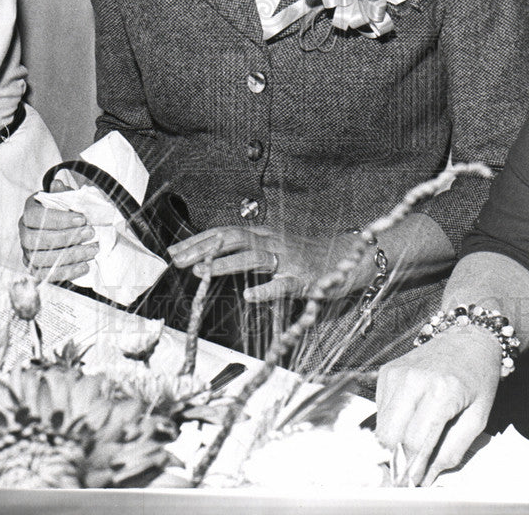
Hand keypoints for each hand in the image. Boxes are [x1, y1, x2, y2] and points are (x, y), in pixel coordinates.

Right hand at [18, 177, 98, 282]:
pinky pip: (47, 275)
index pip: (36, 217)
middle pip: (37, 240)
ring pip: (42, 259)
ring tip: (92, 250)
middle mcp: (24, 232)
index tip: (81, 219)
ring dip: (70, 256)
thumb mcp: (65, 198)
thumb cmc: (65, 210)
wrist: (64, 227)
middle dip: (67, 238)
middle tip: (90, 233)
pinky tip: (85, 266)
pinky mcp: (35, 268)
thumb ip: (62, 193)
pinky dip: (67, 272)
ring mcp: (28, 252)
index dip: (58, 219)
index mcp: (30, 212)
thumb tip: (57, 184)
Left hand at [168, 226, 360, 303]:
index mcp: (267, 234)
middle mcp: (275, 241)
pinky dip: (266, 290)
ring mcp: (290, 259)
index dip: (200, 239)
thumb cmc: (312, 254)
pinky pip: (283, 285)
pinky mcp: (305, 279)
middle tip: (178, 260)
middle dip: (204, 248)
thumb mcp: (279, 245)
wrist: (352, 254)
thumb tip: (219, 255)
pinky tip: (250, 296)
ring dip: (226, 264)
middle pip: (233, 239)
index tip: (176, 250)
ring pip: (253, 257)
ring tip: (202, 271)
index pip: (227, 232)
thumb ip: (253, 248)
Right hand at [375, 324, 501, 485]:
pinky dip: (392, 421)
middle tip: (411, 468)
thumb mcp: (478, 418)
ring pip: (381, 424)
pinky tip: (410, 417)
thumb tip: (428, 475)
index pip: (415, 441)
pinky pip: (380, 408)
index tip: (412, 484)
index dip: (412, 468)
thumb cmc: (478, 377)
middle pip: (390, 434)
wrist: (468, 338)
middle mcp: (414, 379)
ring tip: (414, 441)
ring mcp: (398, 373)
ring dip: (394, 440)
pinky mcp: (388, 371)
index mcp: (442, 391)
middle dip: (398, 457)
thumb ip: (453, 449)